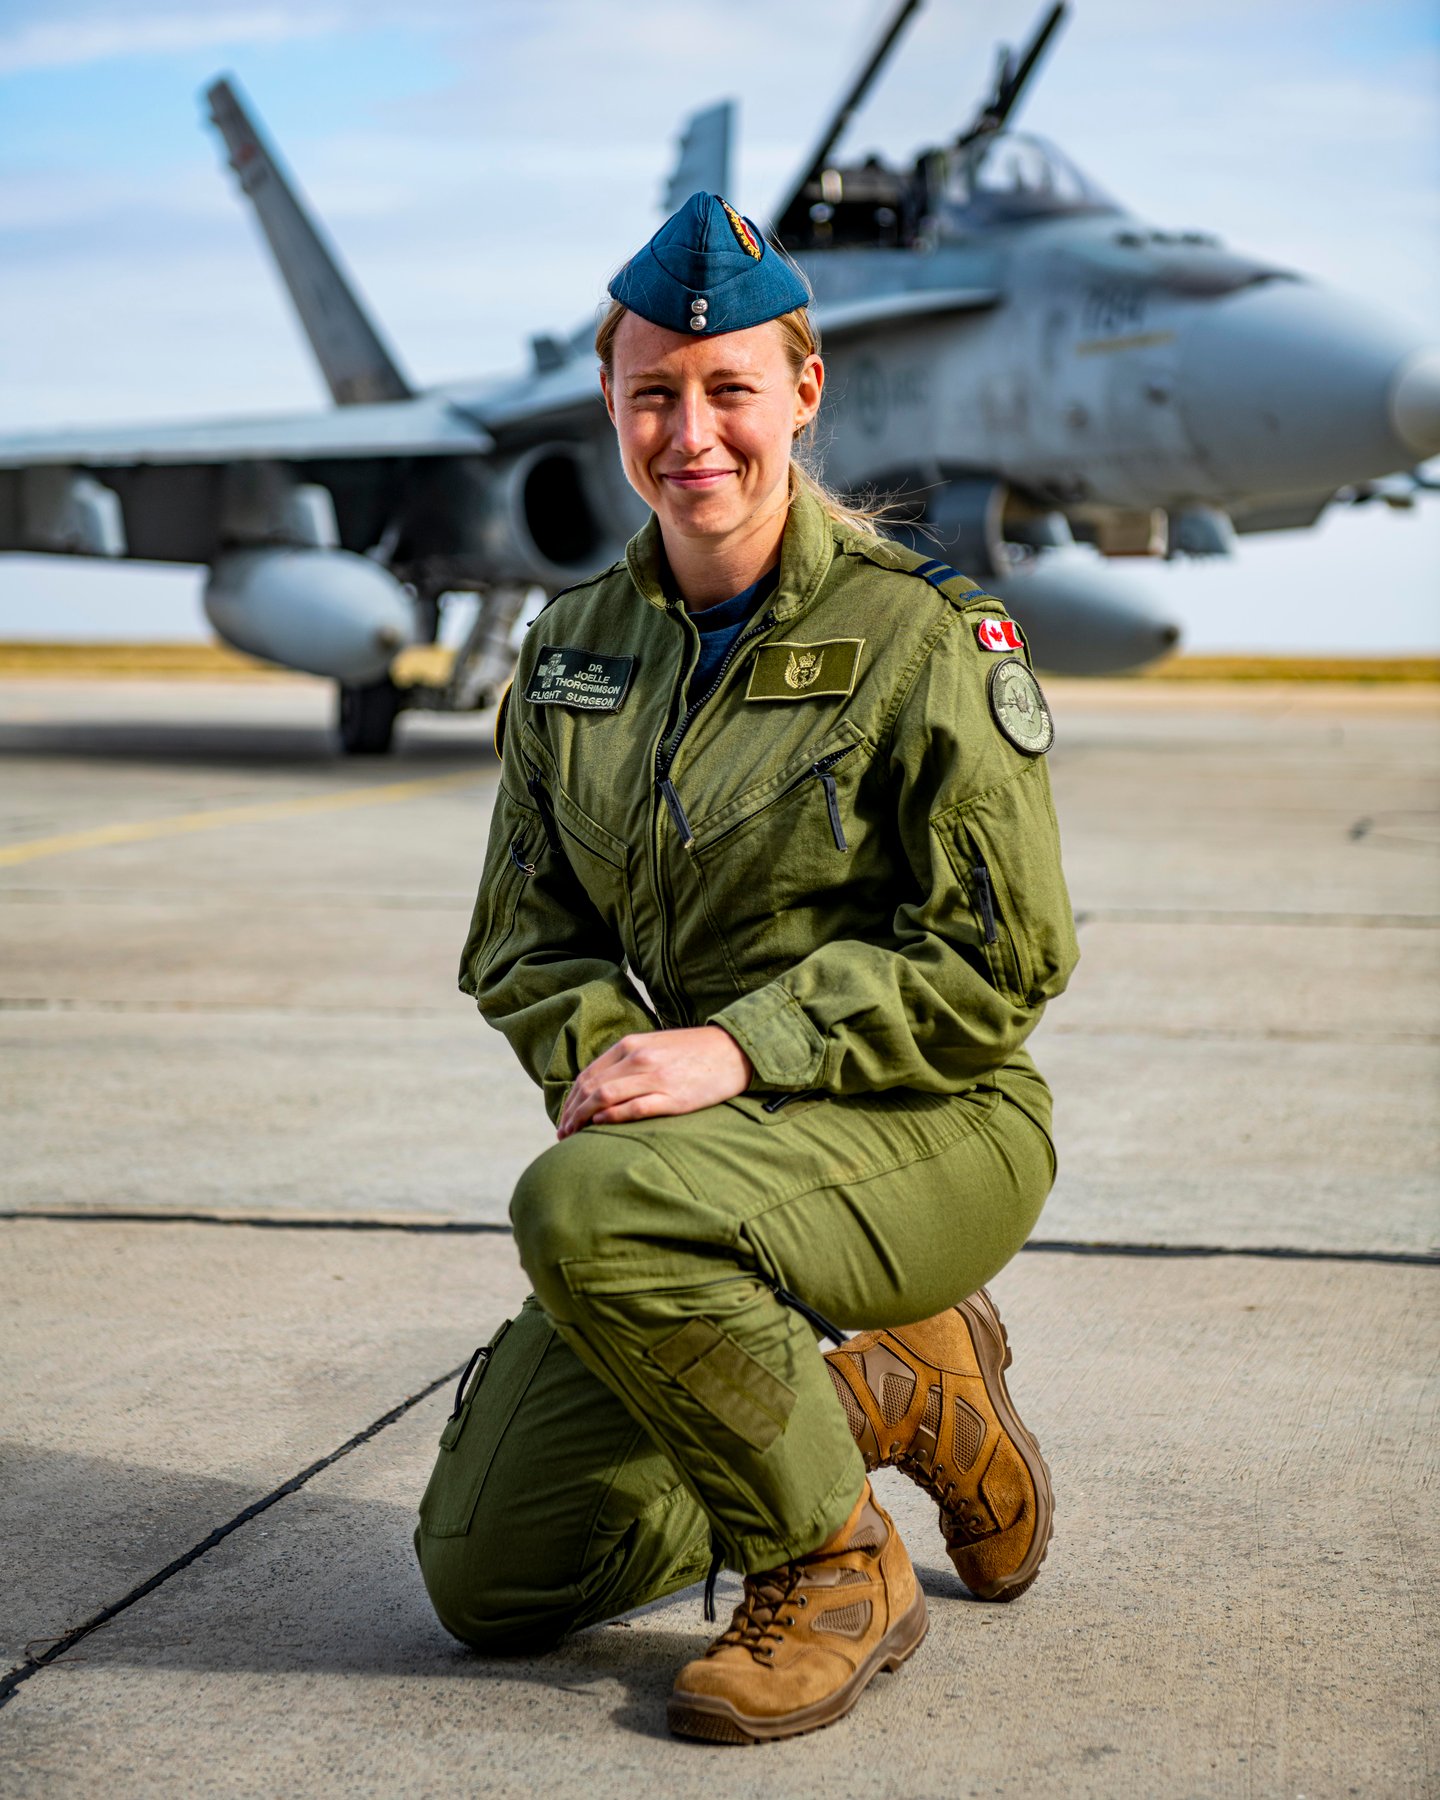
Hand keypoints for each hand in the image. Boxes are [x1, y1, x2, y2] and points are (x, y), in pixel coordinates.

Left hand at [556, 1026, 753, 1137]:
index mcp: (631, 1044)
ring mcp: (655, 1078)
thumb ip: (627, 1061)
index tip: (564, 1119)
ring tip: (574, 1136)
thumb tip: (600, 1088)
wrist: (734, 1051)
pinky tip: (600, 1126)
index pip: (587, 1075)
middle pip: (590, 1088)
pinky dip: (612, 1118)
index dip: (570, 1100)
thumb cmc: (693, 1052)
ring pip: (605, 1098)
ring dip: (583, 1119)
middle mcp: (638, 1058)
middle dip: (571, 1113)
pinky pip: (633, 1108)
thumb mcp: (654, 1046)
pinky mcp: (673, 1097)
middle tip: (563, 1134)